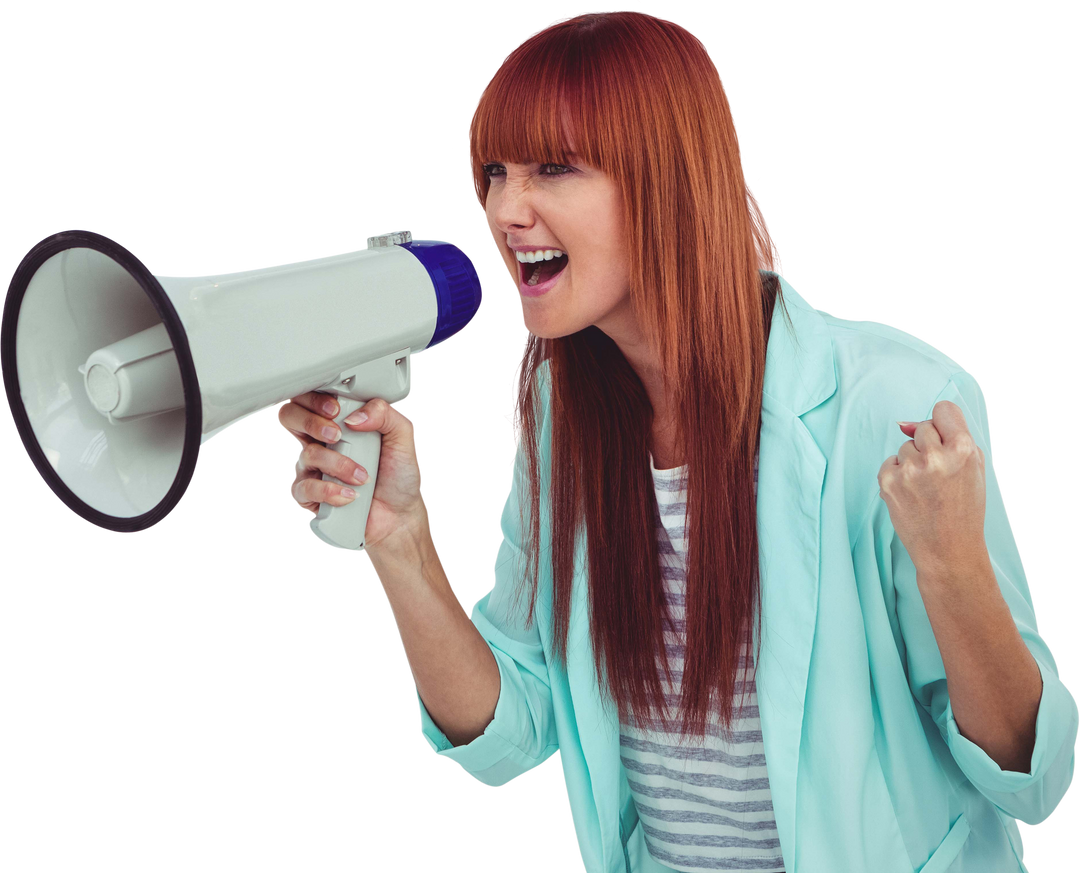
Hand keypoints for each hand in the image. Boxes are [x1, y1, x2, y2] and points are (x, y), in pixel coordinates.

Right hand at [276, 393, 429, 550]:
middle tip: (337, 436)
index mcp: (340, 422)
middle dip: (312, 423)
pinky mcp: (312, 495)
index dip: (315, 399)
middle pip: (291, 418)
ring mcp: (314, 468)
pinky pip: (304, 488)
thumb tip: (355, 416)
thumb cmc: (397, 474)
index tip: (337, 409)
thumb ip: (384, 414)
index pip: (311, 398)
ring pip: (306, 455)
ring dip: (337, 464)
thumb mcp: (402, 436)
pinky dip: (328, 491)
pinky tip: (349, 494)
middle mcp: (322, 442)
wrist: (399, 513)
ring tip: (362, 476)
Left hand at [877, 400, 986, 575]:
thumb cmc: (963, 510)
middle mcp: (934, 456)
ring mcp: (908, 469)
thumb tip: (906, 423)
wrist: (948, 549)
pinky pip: (890, 462)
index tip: (944, 435)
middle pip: (922, 428)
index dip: (944, 423)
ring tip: (926, 488)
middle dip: (928, 445)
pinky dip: (898, 475)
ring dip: (912, 462)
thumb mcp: (973, 469)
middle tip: (938, 473)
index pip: (944, 410)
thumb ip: (951, 438)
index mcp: (962, 450)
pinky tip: (912, 494)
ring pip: (905, 447)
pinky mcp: (888, 481)